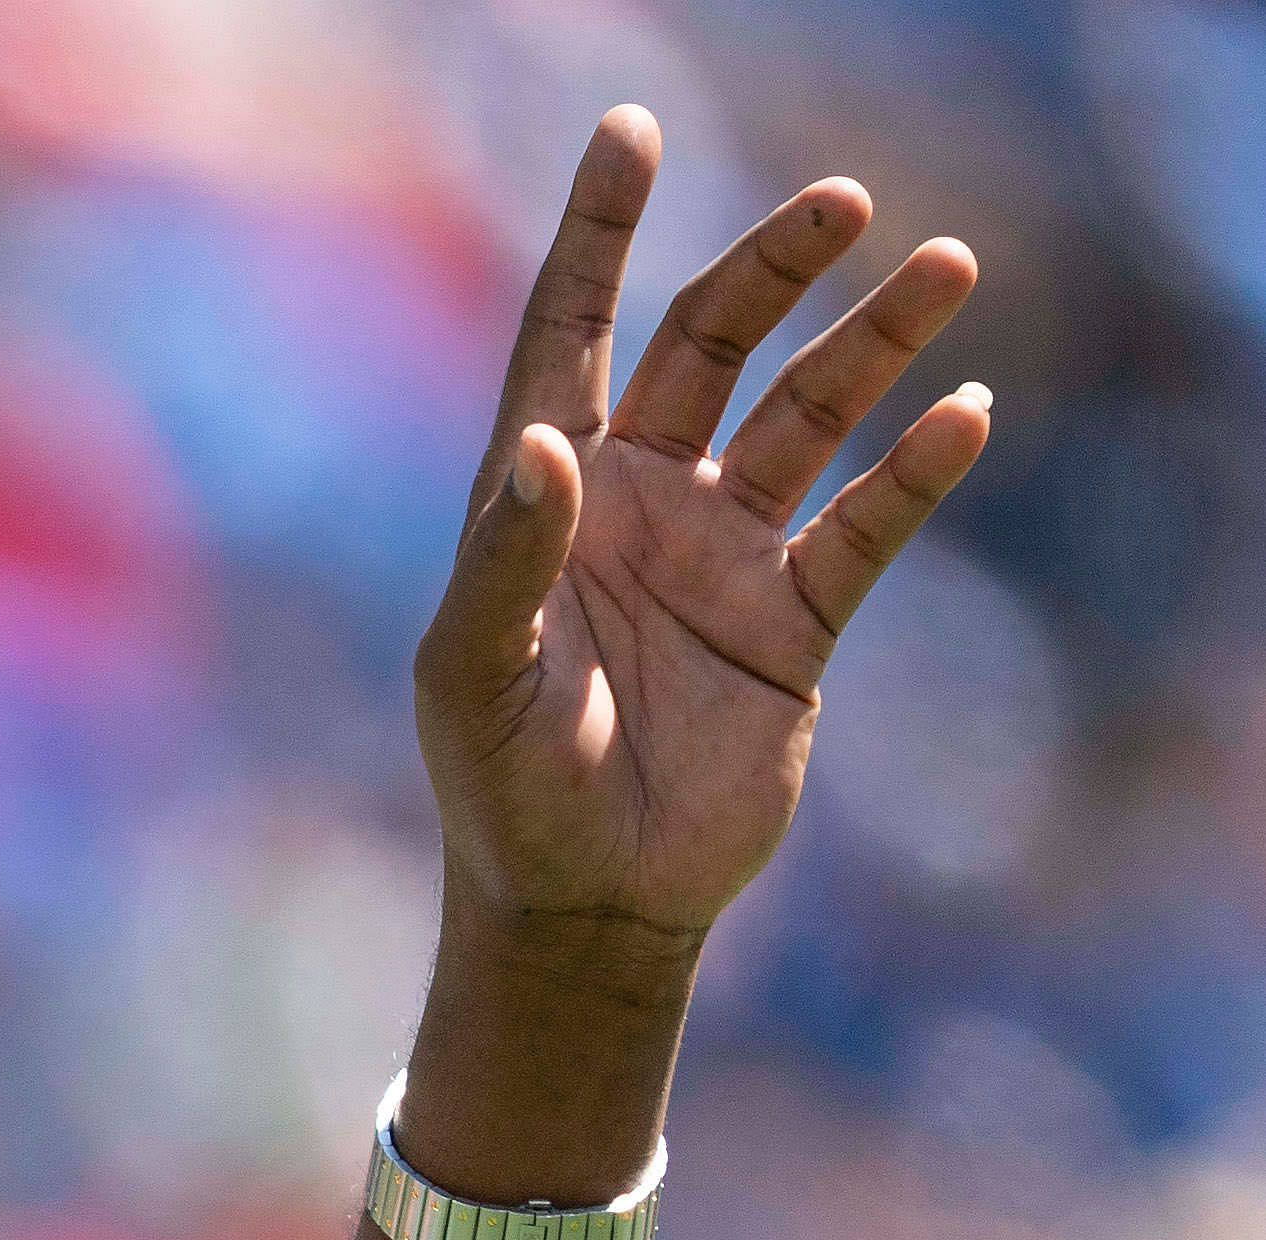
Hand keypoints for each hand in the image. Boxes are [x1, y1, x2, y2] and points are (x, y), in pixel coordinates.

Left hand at [416, 108, 991, 972]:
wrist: (586, 903)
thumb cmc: (505, 791)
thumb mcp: (480, 677)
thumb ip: (507, 561)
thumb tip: (545, 445)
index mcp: (545, 496)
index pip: (573, 334)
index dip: (598, 236)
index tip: (628, 132)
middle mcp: (639, 502)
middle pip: (711, 346)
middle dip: (773, 269)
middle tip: (844, 201)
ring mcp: (722, 553)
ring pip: (808, 416)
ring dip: (874, 343)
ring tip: (947, 266)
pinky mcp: (794, 620)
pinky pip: (867, 527)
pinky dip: (916, 471)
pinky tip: (965, 413)